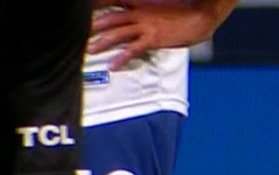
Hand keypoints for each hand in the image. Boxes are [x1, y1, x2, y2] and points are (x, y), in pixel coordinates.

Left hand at [90, 0, 223, 70]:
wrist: (199, 17)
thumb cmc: (184, 12)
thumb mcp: (161, 6)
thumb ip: (146, 10)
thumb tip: (138, 17)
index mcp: (140, 3)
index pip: (113, 1)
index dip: (98, 4)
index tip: (85, 10)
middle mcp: (139, 13)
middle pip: (110, 18)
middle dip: (93, 26)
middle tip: (79, 33)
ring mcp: (146, 26)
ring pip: (117, 33)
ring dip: (102, 42)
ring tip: (89, 50)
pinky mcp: (153, 39)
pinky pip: (133, 49)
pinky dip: (122, 57)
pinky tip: (113, 65)